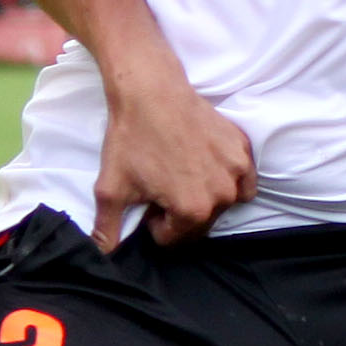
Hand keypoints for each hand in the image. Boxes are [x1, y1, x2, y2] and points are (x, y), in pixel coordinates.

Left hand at [92, 74, 255, 247]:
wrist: (151, 90)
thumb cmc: (131, 138)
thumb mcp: (111, 188)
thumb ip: (107, 229)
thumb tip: (102, 256)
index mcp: (192, 210)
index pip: (173, 238)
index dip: (153, 223)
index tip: (145, 200)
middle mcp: (221, 195)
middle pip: (198, 224)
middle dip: (178, 213)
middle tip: (160, 186)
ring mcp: (237, 171)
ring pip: (220, 204)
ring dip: (203, 198)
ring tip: (180, 174)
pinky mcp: (243, 149)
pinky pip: (243, 181)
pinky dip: (229, 180)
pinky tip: (206, 166)